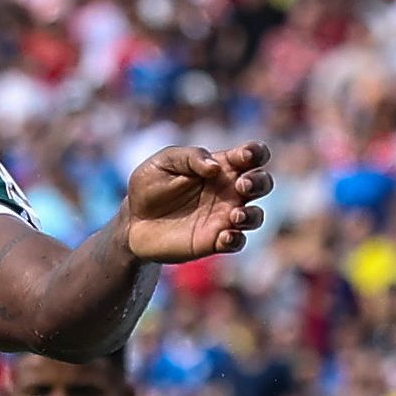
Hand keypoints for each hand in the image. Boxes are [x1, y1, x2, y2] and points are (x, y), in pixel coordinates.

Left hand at [118, 142, 270, 265]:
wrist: (133, 221)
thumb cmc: (149, 186)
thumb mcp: (164, 162)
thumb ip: (190, 157)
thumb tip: (215, 167)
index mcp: (221, 166)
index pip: (252, 155)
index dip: (255, 153)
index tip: (243, 156)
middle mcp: (228, 191)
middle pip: (262, 183)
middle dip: (259, 182)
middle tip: (242, 185)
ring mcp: (223, 217)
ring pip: (255, 216)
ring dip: (252, 215)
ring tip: (235, 215)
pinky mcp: (213, 241)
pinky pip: (237, 242)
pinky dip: (236, 239)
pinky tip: (224, 236)